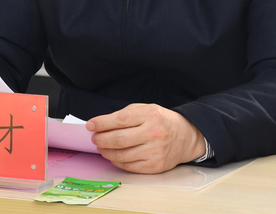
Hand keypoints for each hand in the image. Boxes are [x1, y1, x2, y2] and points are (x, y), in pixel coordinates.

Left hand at [86, 103, 206, 173]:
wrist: (185, 137)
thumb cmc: (161, 121)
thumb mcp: (146, 109)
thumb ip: (124, 114)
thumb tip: (101, 124)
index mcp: (150, 115)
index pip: (120, 120)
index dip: (102, 123)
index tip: (91, 125)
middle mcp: (153, 134)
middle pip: (119, 139)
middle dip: (101, 139)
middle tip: (94, 138)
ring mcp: (155, 152)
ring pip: (122, 155)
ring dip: (106, 152)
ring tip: (101, 147)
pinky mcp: (155, 166)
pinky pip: (129, 166)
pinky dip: (117, 161)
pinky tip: (113, 155)